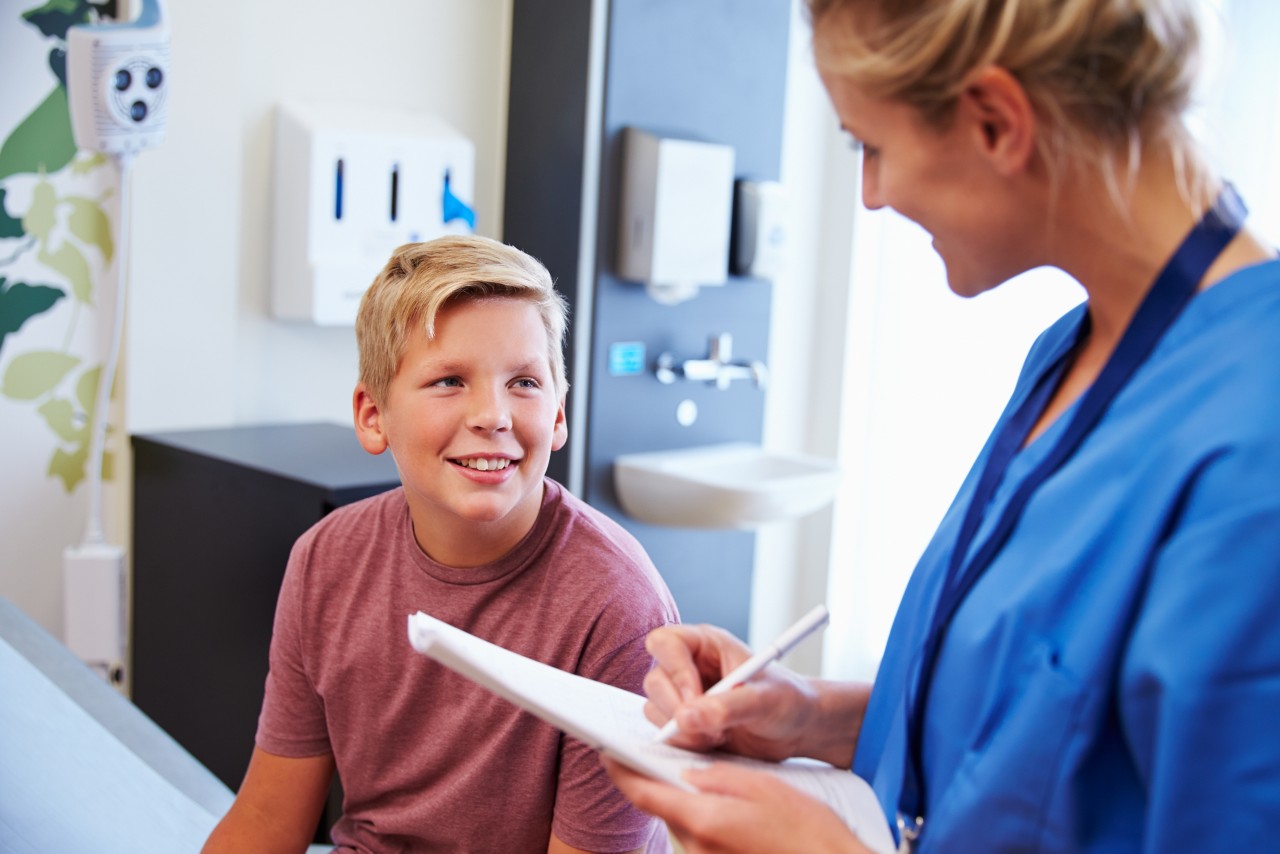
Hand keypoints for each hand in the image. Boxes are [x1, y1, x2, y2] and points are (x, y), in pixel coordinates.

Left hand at [602, 757, 873, 853]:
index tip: (608, 753)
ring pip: (681, 823)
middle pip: (661, 809)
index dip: (620, 771)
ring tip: (712, 783)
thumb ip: (715, 776)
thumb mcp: (761, 786)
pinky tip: (729, 811)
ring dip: (685, 803)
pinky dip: (702, 820)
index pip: (643, 793)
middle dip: (660, 784)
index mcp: (703, 819)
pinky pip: (699, 838)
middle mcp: (697, 846)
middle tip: (671, 759)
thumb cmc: (806, 830)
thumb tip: (686, 774)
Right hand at [641, 623, 820, 761]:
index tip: (695, 697)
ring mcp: (681, 694)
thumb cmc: (786, 700)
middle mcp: (688, 665)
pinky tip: (712, 743)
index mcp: (706, 644)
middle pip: (654, 680)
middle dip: (677, 708)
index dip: (675, 669)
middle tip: (709, 729)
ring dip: (681, 730)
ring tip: (718, 736)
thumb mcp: (765, 700)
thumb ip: (728, 706)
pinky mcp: (682, 721)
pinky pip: (663, 732)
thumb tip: (686, 718)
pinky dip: (683, 742)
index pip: (666, 642)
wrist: (795, 728)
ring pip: (654, 708)